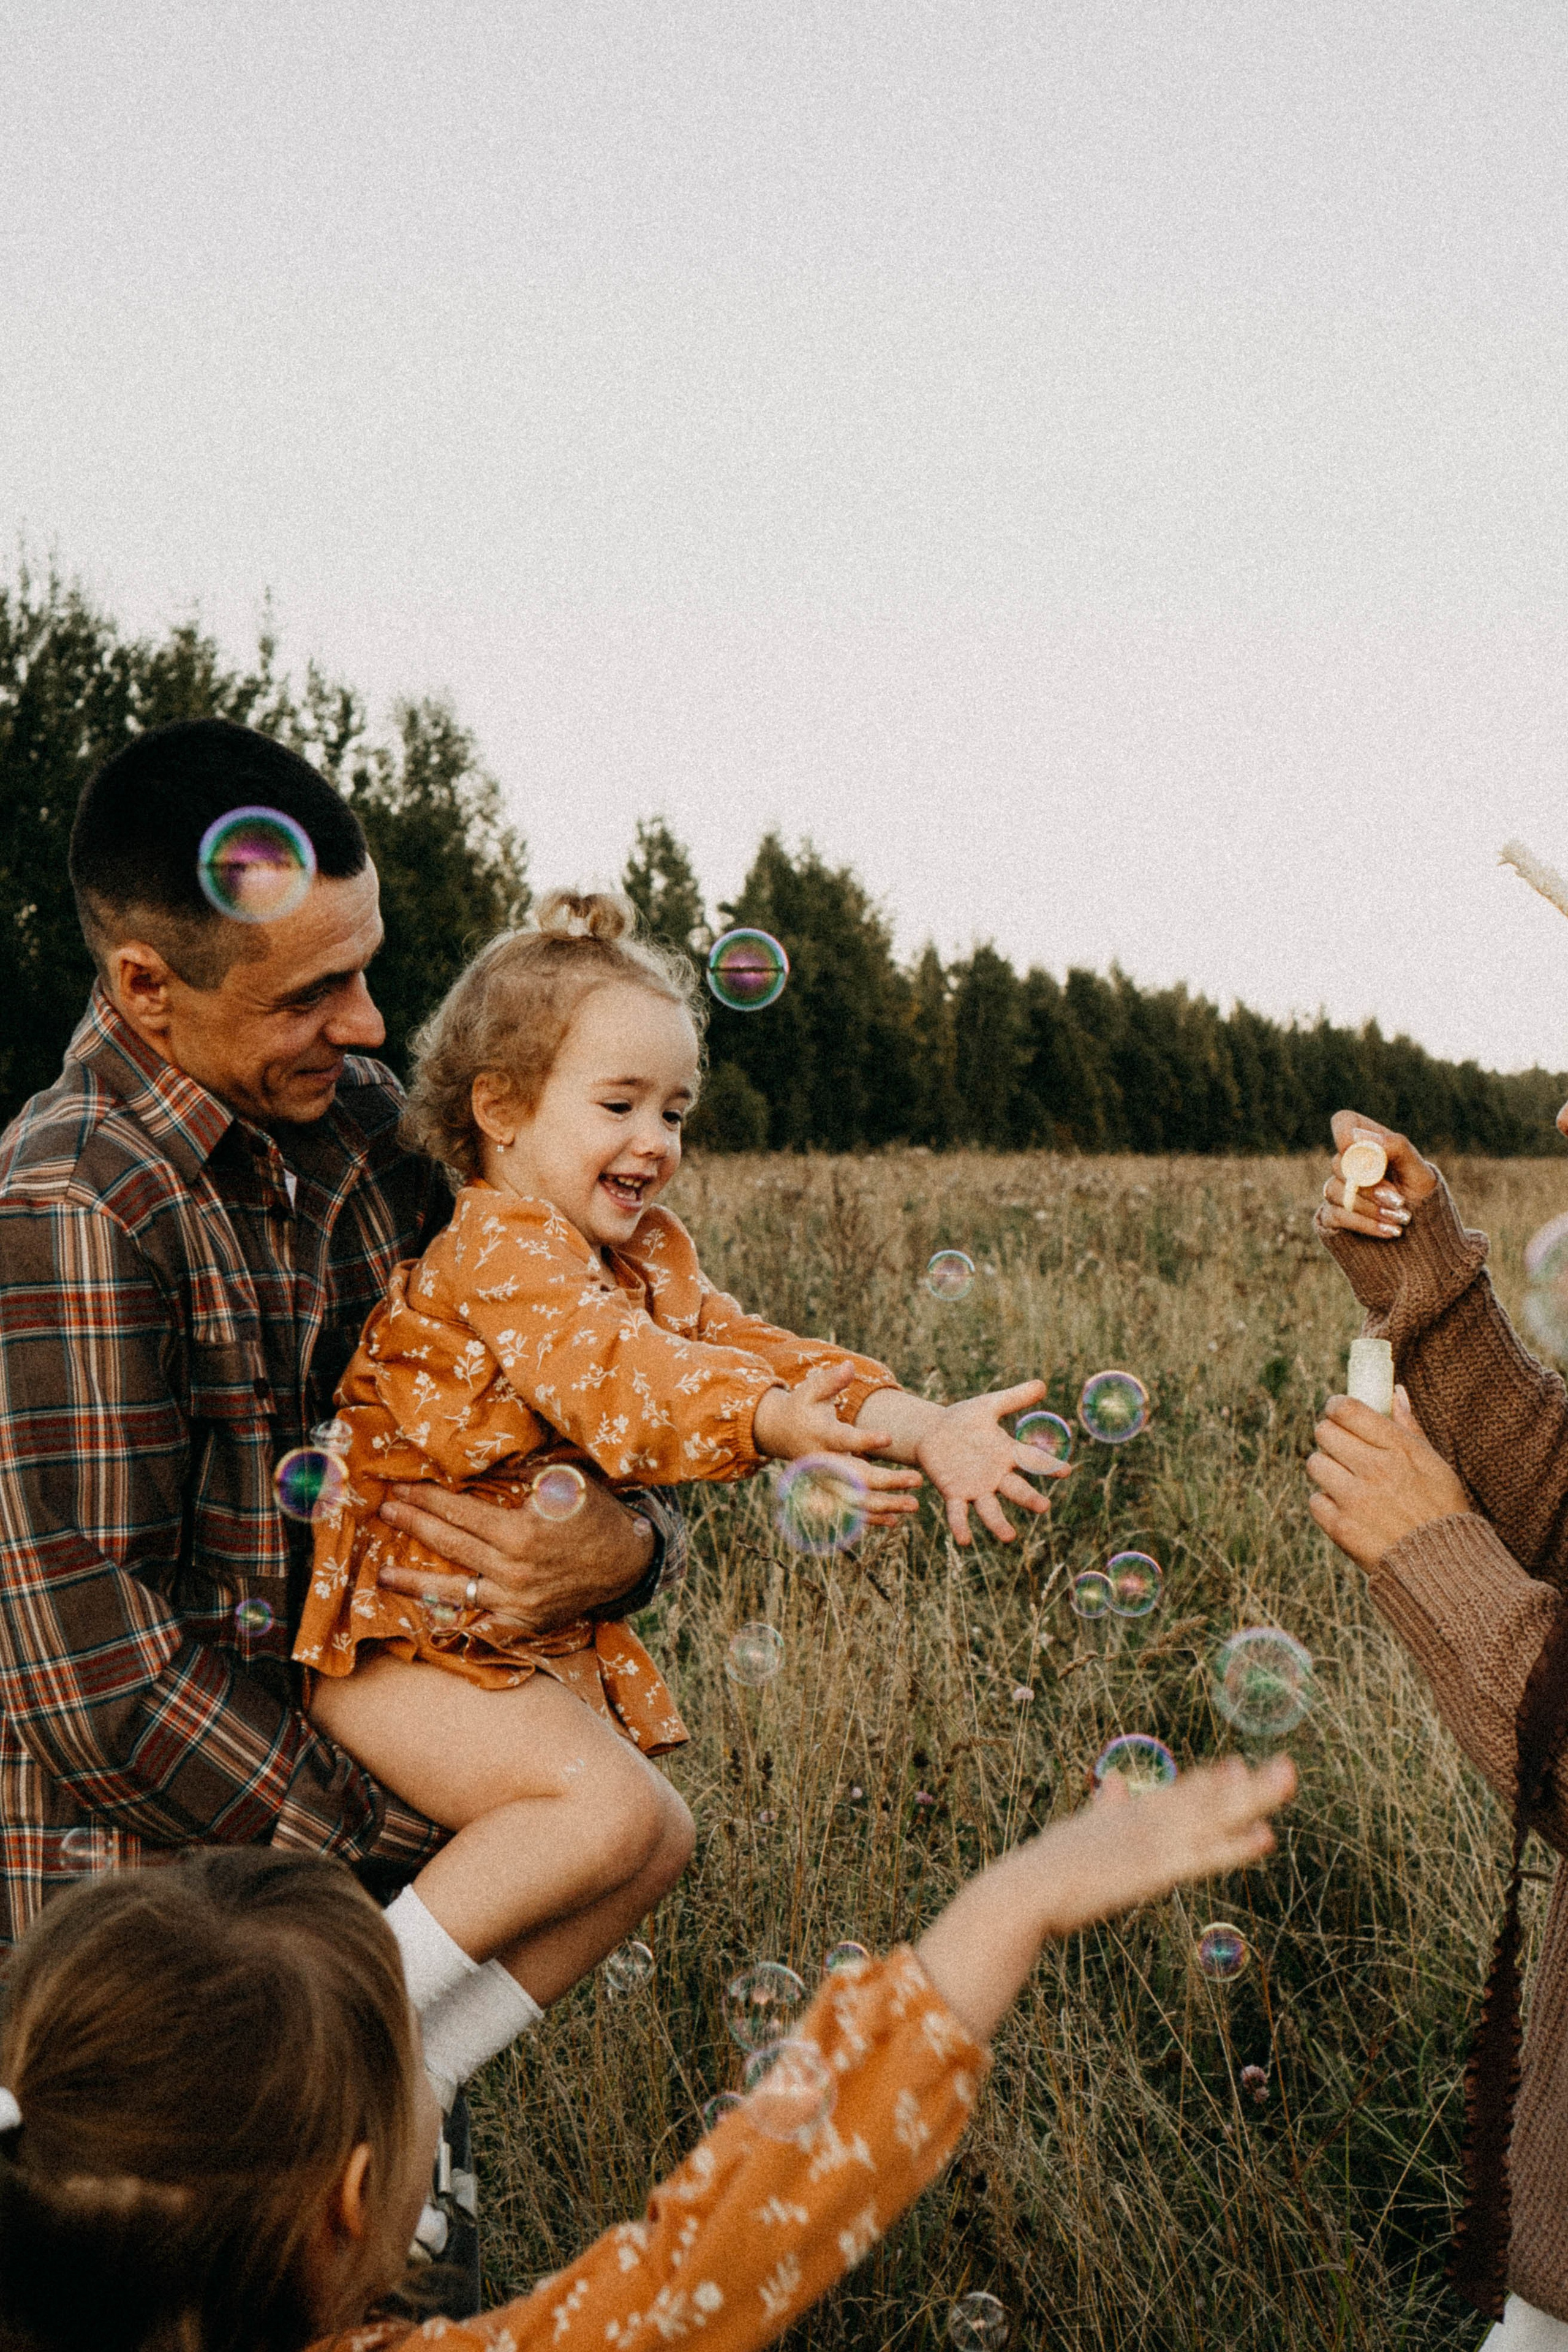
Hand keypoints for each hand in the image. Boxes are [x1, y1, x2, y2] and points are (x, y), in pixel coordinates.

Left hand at [373, 1474, 655, 1636]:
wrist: (629, 1561)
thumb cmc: (595, 1515)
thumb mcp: (564, 1483)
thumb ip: (524, 1474)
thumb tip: (484, 1458)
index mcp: (520, 1533)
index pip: (459, 1513)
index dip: (426, 1499)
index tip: (400, 1488)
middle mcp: (513, 1571)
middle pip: (450, 1545)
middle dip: (413, 1526)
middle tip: (383, 1511)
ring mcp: (517, 1602)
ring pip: (455, 1590)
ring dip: (414, 1582)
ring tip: (382, 1575)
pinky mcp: (524, 1622)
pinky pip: (482, 1621)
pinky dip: (455, 1618)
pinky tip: (429, 1613)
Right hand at [752, 1364, 922, 1528]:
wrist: (779, 1432)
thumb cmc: (803, 1406)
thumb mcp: (812, 1390)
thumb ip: (831, 1381)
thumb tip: (849, 1366)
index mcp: (820, 1435)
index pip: (844, 1439)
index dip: (865, 1438)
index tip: (888, 1437)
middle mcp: (822, 1463)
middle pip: (856, 1477)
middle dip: (888, 1481)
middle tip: (917, 1480)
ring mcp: (824, 1482)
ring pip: (855, 1501)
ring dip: (885, 1505)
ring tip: (914, 1505)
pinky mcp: (827, 1493)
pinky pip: (848, 1512)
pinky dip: (870, 1519)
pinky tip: (894, 1520)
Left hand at [913, 1379, 1070, 1545]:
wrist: (932, 1433)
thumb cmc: (964, 1419)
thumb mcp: (988, 1405)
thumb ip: (1014, 1398)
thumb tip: (1042, 1384)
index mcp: (1007, 1453)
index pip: (1032, 1460)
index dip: (1049, 1465)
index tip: (1066, 1471)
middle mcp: (996, 1476)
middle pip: (1016, 1489)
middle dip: (1029, 1498)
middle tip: (1044, 1507)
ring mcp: (975, 1488)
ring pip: (990, 1509)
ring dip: (998, 1523)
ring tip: (1009, 1537)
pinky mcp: (954, 1493)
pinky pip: (958, 1512)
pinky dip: (961, 1526)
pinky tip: (965, 1540)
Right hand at [915, 1754, 1295, 2044]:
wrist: (1028, 1889)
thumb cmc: (1047, 1867)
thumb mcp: (1081, 1828)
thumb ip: (1103, 1807)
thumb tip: (1113, 1781)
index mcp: (1132, 1813)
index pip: (1181, 1792)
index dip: (1213, 1780)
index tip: (1237, 1765)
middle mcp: (1149, 1820)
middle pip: (1208, 1797)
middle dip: (1249, 1783)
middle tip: (1287, 1765)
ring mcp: (1155, 1842)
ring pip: (1216, 1816)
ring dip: (1255, 1798)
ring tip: (1289, 1779)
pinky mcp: (1155, 1869)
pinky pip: (1206, 1856)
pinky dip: (1237, 1846)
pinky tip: (1266, 1837)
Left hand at [1306, 1388, 1468, 1566]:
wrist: (1442, 1566)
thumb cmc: (1441, 1509)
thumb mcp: (1435, 1463)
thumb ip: (1409, 1426)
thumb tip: (1396, 1391)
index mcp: (1399, 1449)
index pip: (1347, 1409)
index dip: (1336, 1407)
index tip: (1337, 1412)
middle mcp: (1375, 1469)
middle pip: (1323, 1432)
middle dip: (1330, 1437)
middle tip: (1341, 1448)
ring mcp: (1355, 1499)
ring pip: (1314, 1464)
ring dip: (1326, 1470)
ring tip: (1346, 1481)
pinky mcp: (1341, 1527)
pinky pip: (1315, 1500)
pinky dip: (1326, 1504)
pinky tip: (1348, 1510)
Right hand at [1319, 1108, 1436, 1239]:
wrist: (1420, 1232)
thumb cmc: (1420, 1194)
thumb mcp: (1418, 1170)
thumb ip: (1395, 1147)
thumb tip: (1357, 1136)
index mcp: (1369, 1143)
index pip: (1343, 1123)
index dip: (1345, 1135)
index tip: (1366, 1156)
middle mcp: (1349, 1163)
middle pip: (1339, 1163)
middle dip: (1371, 1185)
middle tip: (1399, 1200)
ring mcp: (1338, 1189)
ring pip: (1336, 1192)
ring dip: (1372, 1207)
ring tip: (1401, 1218)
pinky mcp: (1333, 1215)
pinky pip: (1337, 1215)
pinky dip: (1366, 1225)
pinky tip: (1389, 1231)